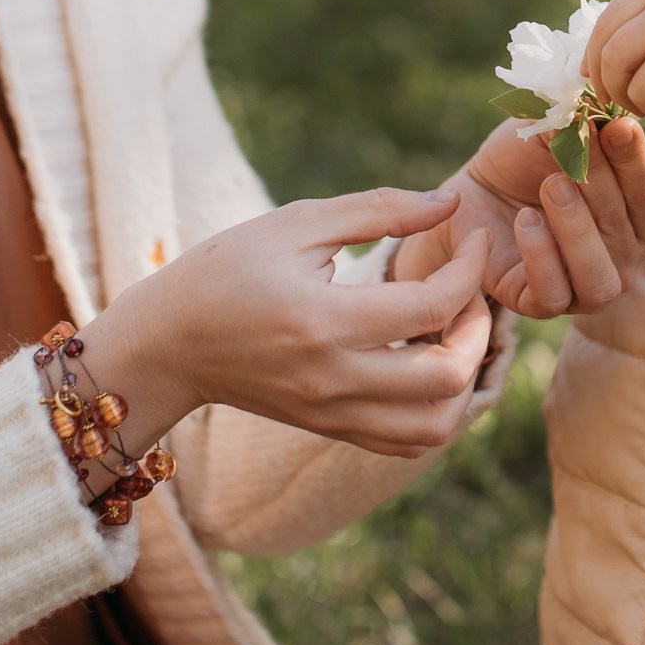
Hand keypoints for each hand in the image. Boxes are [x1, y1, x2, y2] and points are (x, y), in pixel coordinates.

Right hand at [84, 187, 493, 460]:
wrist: (167, 345)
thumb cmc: (225, 270)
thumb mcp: (296, 223)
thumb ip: (379, 209)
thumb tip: (450, 202)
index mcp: (322, 322)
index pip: (431, 306)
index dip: (469, 269)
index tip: (474, 239)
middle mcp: (332, 379)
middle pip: (447, 378)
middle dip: (478, 328)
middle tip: (469, 290)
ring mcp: (332, 413)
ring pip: (436, 425)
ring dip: (464, 376)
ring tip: (452, 330)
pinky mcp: (331, 428)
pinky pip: (408, 441)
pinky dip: (438, 408)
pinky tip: (427, 361)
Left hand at [415, 112, 644, 317]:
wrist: (476, 190)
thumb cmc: (528, 159)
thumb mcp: (557, 131)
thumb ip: (584, 122)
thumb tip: (600, 102)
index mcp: (639, 220)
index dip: (637, 162)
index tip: (618, 125)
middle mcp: (622, 260)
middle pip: (624, 234)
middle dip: (601, 185)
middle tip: (574, 147)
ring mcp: (584, 288)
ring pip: (599, 280)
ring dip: (577, 230)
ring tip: (551, 186)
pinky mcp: (539, 303)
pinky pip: (553, 296)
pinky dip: (541, 257)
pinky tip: (525, 220)